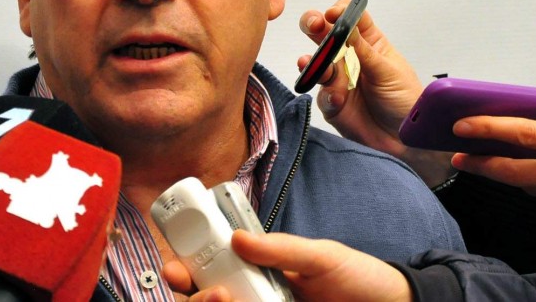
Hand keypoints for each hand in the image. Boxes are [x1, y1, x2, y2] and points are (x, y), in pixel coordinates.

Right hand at [163, 230, 410, 301]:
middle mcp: (255, 299)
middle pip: (205, 301)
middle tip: (213, 292)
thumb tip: (237, 238)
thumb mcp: (322, 256)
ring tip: (227, 300)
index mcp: (258, 272)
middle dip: (194, 298)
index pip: (211, 269)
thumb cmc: (360, 279)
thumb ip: (281, 248)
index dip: (185, 269)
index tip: (175, 267)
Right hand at [299, 0, 453, 185]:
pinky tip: (338, 100)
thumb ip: (364, 50)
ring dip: (313, 62)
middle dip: (314, 25)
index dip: (340, 11)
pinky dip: (327, 95)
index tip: (334, 15)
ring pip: (316, 62)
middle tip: (314, 25)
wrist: (406, 141)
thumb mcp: (389, 71)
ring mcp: (338, 79)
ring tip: (316, 67)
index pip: (351, 16)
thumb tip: (347, 24)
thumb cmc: (406, 101)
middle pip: (325, 33)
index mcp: (370, 43)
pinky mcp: (331, 103)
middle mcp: (350, 57)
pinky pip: (320, 94)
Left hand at [452, 71, 535, 237]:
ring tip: (483, 161)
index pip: (525, 136)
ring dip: (503, 174)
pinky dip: (530, 183)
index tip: (462, 124)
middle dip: (480, 163)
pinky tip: (527, 174)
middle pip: (514, 171)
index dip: (488, 130)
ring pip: (528, 187)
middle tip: (457, 154)